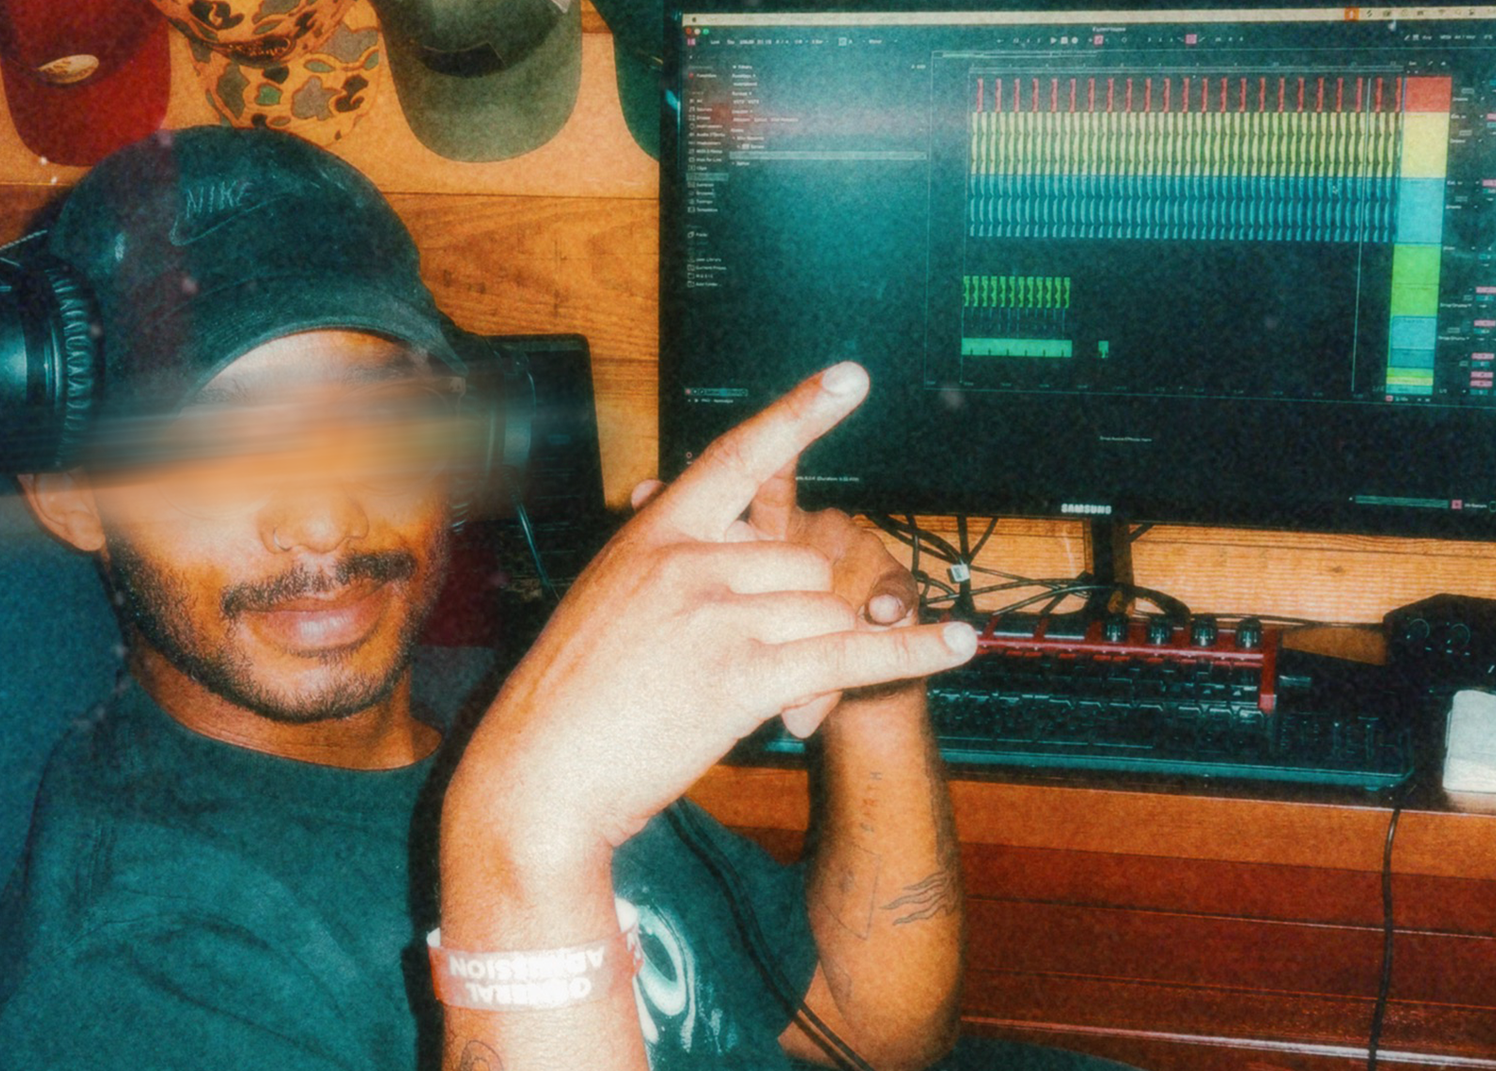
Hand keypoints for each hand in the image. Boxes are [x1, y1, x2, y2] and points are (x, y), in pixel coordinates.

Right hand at [451, 364, 976, 864]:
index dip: (799, 414)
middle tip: (761, 669)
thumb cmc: (570, 699)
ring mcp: (716, 615)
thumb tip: (752, 563)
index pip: (736, 456)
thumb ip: (673, 569)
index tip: (851, 377)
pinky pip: (849, 654)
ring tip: (767, 705)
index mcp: (653, 533)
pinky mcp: (742, 676)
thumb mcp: (610, 601)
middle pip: (804, 559)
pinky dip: (911, 653)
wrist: (536, 774)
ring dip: (817, 657)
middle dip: (805, 612)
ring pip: (823, 610)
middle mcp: (688, 561)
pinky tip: (959, 644)